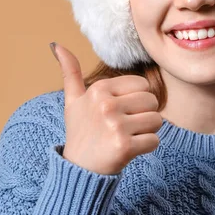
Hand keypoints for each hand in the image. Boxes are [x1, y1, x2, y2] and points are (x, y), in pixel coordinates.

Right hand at [51, 42, 161, 174]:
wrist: (78, 170)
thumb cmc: (80, 133)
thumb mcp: (73, 101)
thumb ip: (70, 72)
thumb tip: (56, 44)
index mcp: (98, 89)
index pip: (142, 84)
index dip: (136, 100)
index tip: (119, 113)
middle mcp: (106, 105)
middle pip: (152, 101)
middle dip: (144, 115)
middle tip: (124, 127)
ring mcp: (115, 126)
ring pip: (157, 120)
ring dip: (147, 132)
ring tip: (127, 137)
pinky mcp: (124, 146)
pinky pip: (155, 141)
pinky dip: (147, 148)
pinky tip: (129, 150)